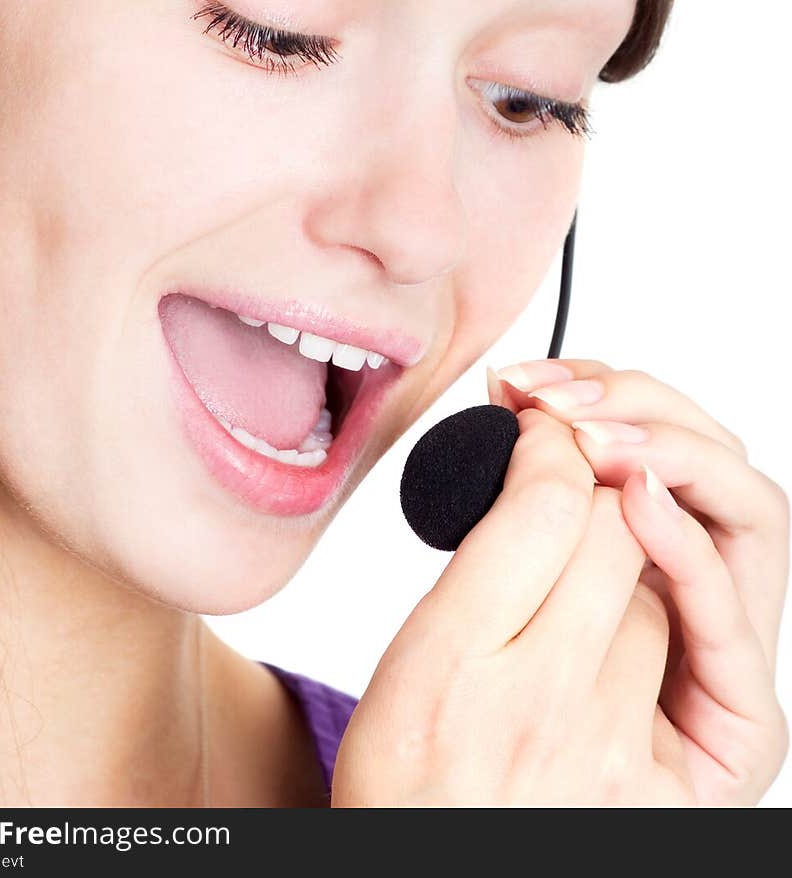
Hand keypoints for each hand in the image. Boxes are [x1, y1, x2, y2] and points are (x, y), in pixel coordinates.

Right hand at [332, 401, 696, 806]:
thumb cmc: (414, 778)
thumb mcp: (409, 660)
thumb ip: (476, 565)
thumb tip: (538, 473)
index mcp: (451, 671)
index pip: (545, 507)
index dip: (550, 445)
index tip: (539, 429)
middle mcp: (540, 711)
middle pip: (614, 533)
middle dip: (595, 489)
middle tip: (570, 480)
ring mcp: (612, 753)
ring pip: (652, 592)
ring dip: (627, 569)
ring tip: (581, 583)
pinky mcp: (663, 787)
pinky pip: (684, 659)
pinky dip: (658, 627)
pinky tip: (628, 623)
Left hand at [486, 358, 789, 805]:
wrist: (468, 849)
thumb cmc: (465, 735)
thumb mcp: (477, 605)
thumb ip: (519, 517)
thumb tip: (513, 410)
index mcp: (649, 559)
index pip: (657, 441)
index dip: (602, 392)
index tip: (525, 380)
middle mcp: (702, 599)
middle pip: (710, 461)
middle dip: (636, 405)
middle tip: (552, 397)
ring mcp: (727, 659)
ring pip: (747, 514)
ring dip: (671, 454)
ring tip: (593, 437)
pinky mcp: (743, 729)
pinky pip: (730, 624)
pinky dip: (690, 550)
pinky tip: (640, 501)